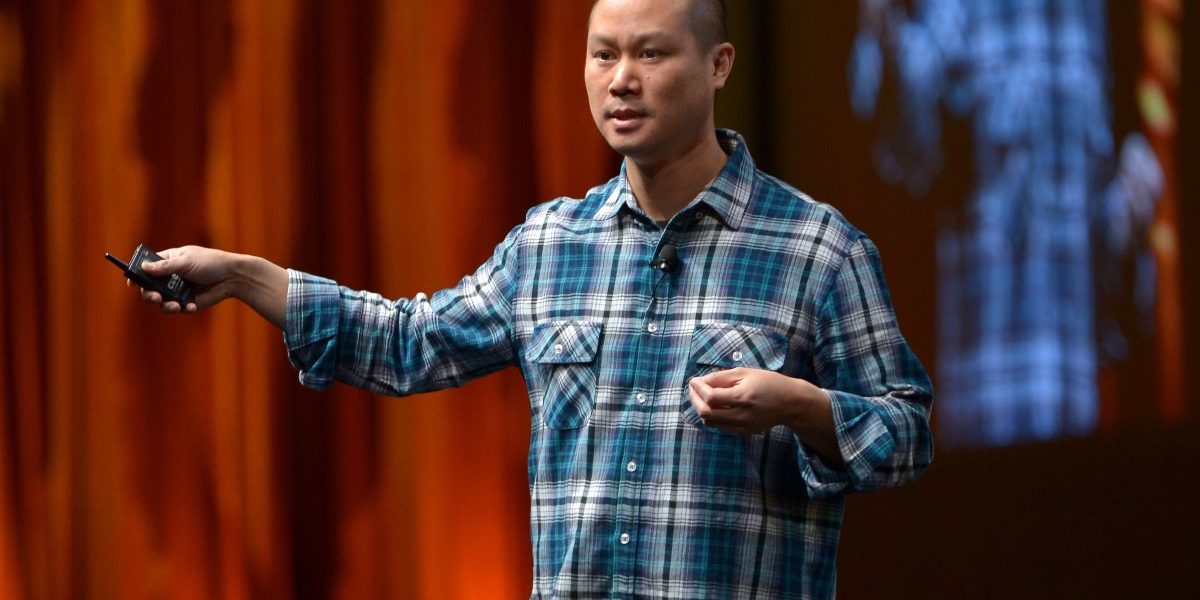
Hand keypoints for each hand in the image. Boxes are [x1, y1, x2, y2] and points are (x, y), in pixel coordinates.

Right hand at [132, 245, 240, 313]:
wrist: (233, 276)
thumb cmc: (211, 262)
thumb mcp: (187, 261)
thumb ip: (165, 266)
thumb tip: (143, 268)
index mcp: (168, 261)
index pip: (146, 267)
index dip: (137, 274)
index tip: (131, 282)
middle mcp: (170, 276)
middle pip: (150, 288)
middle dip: (149, 295)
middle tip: (155, 298)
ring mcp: (179, 290)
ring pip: (162, 302)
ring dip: (165, 305)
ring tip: (175, 306)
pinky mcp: (188, 301)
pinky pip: (178, 309)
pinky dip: (183, 309)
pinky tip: (191, 306)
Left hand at [689, 368, 843, 464]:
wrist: (790, 403)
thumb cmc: (768, 383)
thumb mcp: (745, 373)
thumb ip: (721, 377)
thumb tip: (701, 381)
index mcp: (743, 397)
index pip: (711, 398)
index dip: (698, 389)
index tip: (693, 380)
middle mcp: (742, 415)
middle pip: (706, 413)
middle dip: (695, 400)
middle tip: (693, 389)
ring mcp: (742, 427)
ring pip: (710, 422)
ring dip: (701, 408)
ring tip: (701, 396)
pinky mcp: (743, 433)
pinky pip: (720, 426)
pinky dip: (712, 416)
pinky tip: (715, 405)